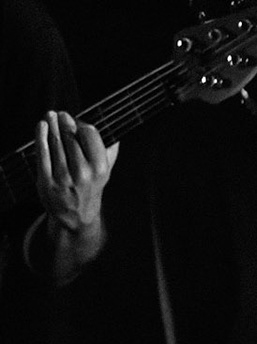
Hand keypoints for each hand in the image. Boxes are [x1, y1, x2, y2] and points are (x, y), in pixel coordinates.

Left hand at [35, 111, 117, 233]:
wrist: (76, 215)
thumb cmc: (90, 188)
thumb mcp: (105, 173)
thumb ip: (109, 153)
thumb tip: (115, 134)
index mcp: (100, 169)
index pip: (89, 134)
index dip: (81, 124)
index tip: (76, 120)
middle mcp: (82, 173)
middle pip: (70, 136)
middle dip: (64, 122)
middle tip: (61, 115)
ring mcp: (63, 177)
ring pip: (55, 142)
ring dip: (51, 125)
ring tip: (51, 116)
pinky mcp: (46, 181)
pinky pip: (42, 153)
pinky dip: (40, 136)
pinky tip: (42, 126)